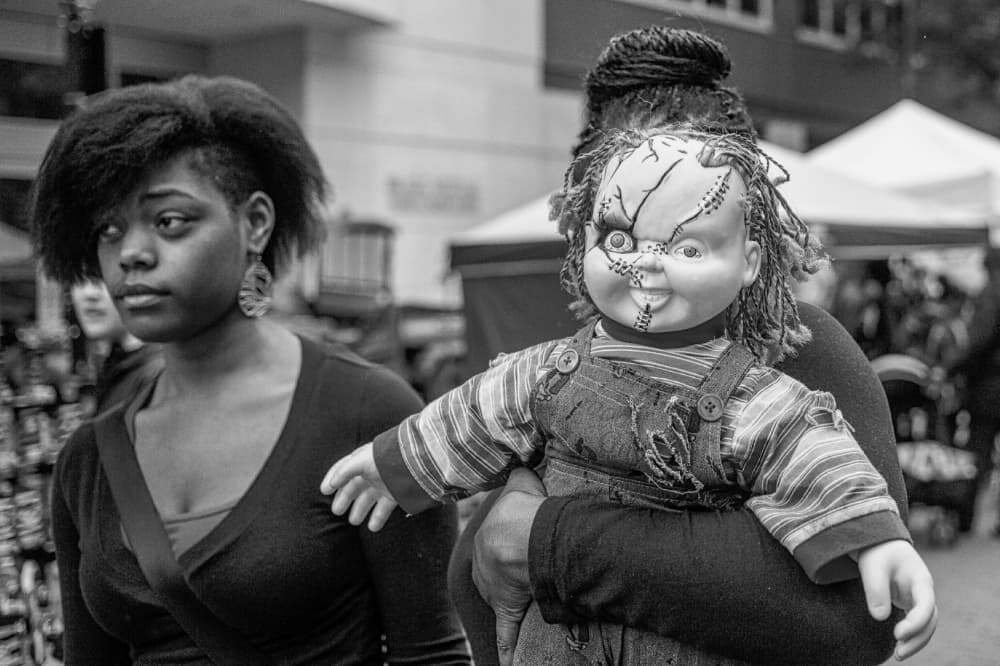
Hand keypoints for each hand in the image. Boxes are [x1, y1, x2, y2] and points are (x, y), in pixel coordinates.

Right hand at [320, 443, 397, 531]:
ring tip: (353, 521)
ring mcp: (383, 483)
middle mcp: (372, 472)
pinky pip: (384, 508)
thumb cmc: (385, 458)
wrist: (414, 462)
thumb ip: (344, 471)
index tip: (324, 491)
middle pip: (354, 487)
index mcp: (363, 460)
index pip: (344, 469)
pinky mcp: (395, 494)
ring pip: (368, 499)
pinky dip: (378, 518)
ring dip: (360, 510)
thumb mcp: (362, 461)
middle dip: (345, 499)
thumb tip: (331, 484)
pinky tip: (373, 528)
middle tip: (336, 512)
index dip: (333, 478)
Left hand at [471, 467, 546, 665]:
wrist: (524, 535)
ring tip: (524, 607)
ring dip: (512, 604)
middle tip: (524, 576)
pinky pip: (507, 633)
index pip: (492, 547)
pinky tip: (507, 663)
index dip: (506, 547)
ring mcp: (495, 590)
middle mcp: (485, 567)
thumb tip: (523, 462)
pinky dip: (508, 650)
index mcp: (485, 540)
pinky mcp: (508, 608)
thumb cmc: (522, 509)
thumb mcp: (520, 483)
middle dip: (507, 576)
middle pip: (494, 575)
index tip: (516, 550)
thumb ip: (520, 474)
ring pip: (502, 600)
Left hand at [857, 539, 936, 660]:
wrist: (879, 542)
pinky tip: (898, 645)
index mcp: (921, 579)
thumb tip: (879, 618)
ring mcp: (918, 598)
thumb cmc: (877, 552)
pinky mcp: (910, 603)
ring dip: (915, 640)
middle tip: (898, 653)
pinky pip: (915, 622)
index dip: (915, 623)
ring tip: (898, 655)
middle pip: (930, 620)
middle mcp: (924, 591)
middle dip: (917, 638)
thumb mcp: (872, 566)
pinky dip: (909, 634)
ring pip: (925, 624)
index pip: (926, 606)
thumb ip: (876, 590)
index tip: (897, 634)